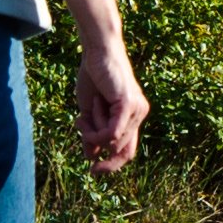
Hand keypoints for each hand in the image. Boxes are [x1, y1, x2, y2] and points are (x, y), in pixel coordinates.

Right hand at [66, 30, 146, 171]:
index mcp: (131, 117)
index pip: (127, 152)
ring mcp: (137, 110)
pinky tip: (90, 111)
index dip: (112, 166)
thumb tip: (91, 157)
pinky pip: (112, 133)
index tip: (93, 172)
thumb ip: (92, 133)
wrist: (97, 51)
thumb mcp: (89, 112)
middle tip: (83, 135)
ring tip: (90, 107)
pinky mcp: (129, 105)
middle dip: (98, 147)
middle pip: (119, 150)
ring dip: (93, 128)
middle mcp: (139, 115)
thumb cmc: (93, 77)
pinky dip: (97, 128)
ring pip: (112, 141)